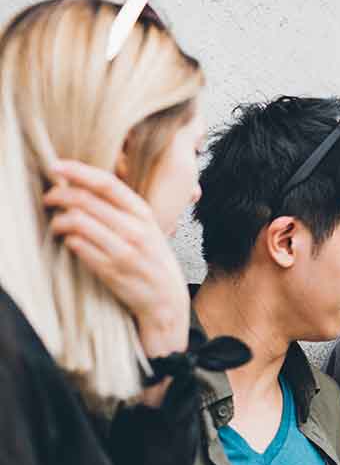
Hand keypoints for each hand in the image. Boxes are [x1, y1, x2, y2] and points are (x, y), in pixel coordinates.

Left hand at [45, 160, 189, 358]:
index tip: (56, 165)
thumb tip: (81, 184)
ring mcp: (124, 251)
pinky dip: (68, 241)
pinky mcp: (112, 271)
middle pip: (87, 201)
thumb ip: (121, 208)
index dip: (78, 171)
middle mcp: (136, 230)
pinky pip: (79, 247)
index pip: (107, 184)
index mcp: (144, 214)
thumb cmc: (152, 260)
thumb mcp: (146, 228)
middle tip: (48, 199)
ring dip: (59, 221)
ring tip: (57, 225)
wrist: (167, 298)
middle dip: (59, 196)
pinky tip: (70, 243)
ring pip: (79, 222)